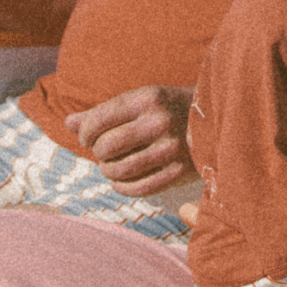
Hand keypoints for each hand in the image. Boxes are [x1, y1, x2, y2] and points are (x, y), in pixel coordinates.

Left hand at [66, 87, 192, 194]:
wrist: (218, 121)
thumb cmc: (170, 109)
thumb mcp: (141, 100)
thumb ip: (104, 112)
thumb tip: (67, 123)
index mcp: (148, 98)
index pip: (98, 120)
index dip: (85, 133)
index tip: (88, 137)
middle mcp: (160, 122)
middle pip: (105, 147)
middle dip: (97, 153)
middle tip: (104, 151)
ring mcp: (171, 149)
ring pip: (118, 170)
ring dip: (107, 171)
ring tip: (111, 165)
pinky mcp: (179, 173)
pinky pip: (137, 188)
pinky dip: (121, 187)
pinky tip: (120, 181)